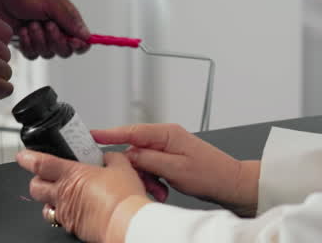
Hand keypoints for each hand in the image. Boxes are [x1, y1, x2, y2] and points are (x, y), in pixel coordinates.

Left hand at [0, 0, 91, 59]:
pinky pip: (32, 55)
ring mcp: (41, 39)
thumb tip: (87, 36)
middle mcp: (56, 31)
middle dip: (56, 40)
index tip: (74, 41)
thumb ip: (69, 19)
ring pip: (48, 54)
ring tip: (30, 23)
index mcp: (66, 19)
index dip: (80, 45)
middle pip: (66, 51)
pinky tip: (21, 30)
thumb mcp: (51, 1)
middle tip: (47, 25)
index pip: (81, 40)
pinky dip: (27, 43)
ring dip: (39, 39)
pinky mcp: (26, 45)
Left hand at [17, 149, 149, 242]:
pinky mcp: (72, 227)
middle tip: (43, 176)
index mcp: (72, 175)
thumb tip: (108, 157)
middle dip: (35, 180)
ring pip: (45, 206)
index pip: (40, 164)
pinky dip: (65, 213)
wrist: (126, 223)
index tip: (23, 155)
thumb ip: (111, 158)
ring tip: (61, 195)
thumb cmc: (123, 197)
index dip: (27, 158)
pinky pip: (60, 219)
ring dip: (49, 200)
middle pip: (35, 187)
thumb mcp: (121, 167)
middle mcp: (64, 194)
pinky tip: (77, 209)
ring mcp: (66, 213)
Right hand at [92, 124, 259, 215]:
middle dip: (135, 169)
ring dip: (146, 178)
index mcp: (167, 133)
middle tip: (145, 183)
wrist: (230, 183)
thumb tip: (128, 155)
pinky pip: (151, 168)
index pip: (131, 131)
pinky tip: (161, 190)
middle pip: (134, 150)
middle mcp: (166, 137)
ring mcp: (168, 148)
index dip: (110, 134)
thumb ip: (148, 159)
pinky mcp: (170, 159)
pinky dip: (153, 180)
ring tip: (158, 190)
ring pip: (142, 162)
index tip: (92, 134)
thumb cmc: (210, 174)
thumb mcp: (175, 169)